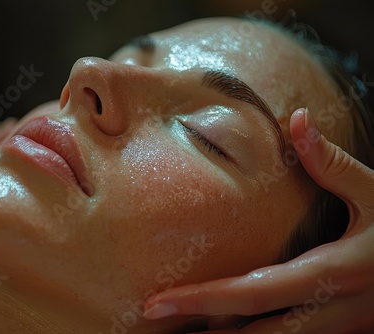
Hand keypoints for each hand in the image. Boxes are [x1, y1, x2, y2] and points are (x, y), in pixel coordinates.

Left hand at [143, 108, 373, 332]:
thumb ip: (333, 163)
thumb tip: (297, 120)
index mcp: (329, 273)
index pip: (251, 293)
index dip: (202, 300)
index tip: (158, 302)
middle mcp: (328, 311)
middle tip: (156, 323)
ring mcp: (337, 330)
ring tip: (183, 332)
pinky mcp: (343, 333)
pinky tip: (228, 330)